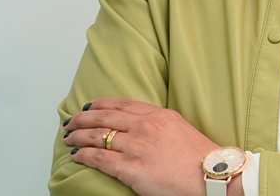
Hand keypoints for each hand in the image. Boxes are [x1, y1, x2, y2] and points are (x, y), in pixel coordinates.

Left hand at [62, 98, 242, 195]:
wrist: (211, 175)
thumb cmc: (200, 157)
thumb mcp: (180, 127)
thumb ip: (159, 123)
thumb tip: (142, 124)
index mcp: (158, 115)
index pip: (121, 104)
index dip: (100, 104)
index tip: (89, 107)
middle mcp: (146, 127)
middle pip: (104, 117)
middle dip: (83, 119)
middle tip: (70, 121)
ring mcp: (138, 147)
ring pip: (98, 136)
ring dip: (78, 136)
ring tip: (68, 138)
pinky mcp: (132, 169)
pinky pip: (100, 159)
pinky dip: (84, 155)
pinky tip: (76, 155)